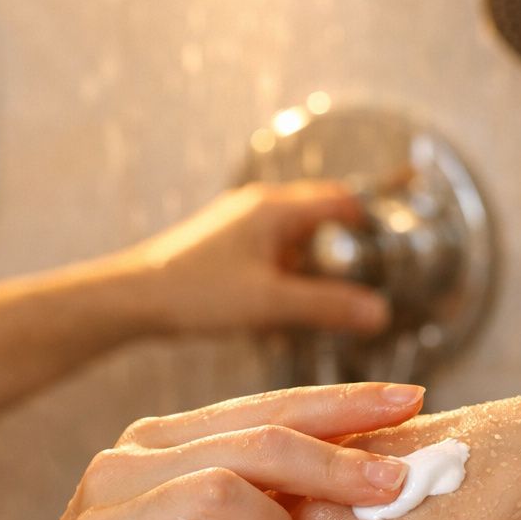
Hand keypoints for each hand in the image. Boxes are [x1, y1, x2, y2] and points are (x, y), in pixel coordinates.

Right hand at [0, 382, 426, 519]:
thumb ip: (243, 500)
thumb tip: (352, 483)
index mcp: (162, 442)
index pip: (264, 406)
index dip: (340, 402)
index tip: (411, 397)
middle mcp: (134, 461)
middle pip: (254, 440)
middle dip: (337, 459)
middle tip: (399, 482)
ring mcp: (110, 510)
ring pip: (220, 490)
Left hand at [117, 181, 389, 334]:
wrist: (131, 299)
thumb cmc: (195, 293)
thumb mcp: (271, 303)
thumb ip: (328, 307)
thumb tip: (380, 312)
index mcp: (275, 209)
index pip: (340, 200)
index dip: (369, 223)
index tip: (389, 251)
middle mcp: (256, 209)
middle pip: (316, 219)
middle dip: (340, 252)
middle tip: (359, 287)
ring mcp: (236, 227)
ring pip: (289, 242)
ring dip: (307, 272)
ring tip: (316, 309)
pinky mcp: (219, 250)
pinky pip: (265, 258)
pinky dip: (280, 281)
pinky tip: (274, 319)